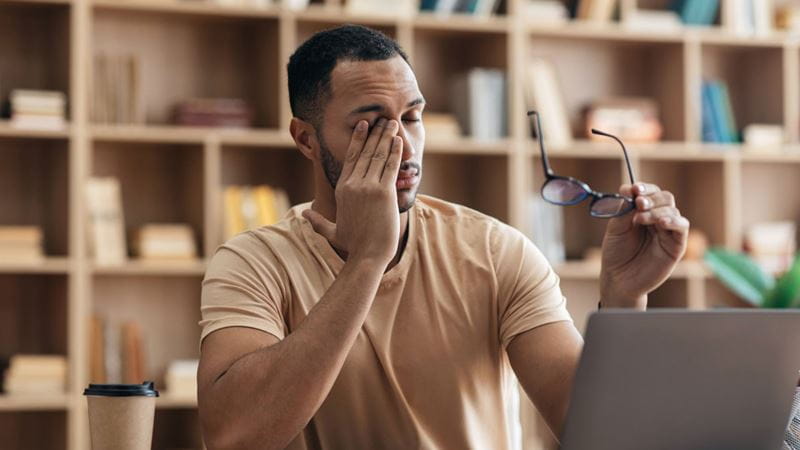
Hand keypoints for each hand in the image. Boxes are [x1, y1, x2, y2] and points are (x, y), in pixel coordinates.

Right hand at [303, 118, 403, 264]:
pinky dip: (395, 151)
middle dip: (375, 133)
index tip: (363, 126)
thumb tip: (304, 214)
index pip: (350, 158)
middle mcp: (354, 184)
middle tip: (382, 118)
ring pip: (378, 156)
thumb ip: (318, 221)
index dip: (357, 140)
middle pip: (365, 152)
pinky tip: (399, 140)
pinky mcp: (383, 192)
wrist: (367, 256)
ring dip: (386, 137)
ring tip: (392, 123)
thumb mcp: (332, 231)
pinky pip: (390, 167)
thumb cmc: (353, 245)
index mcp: (342, 189)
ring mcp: (368, 187)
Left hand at [599, 183, 689, 308]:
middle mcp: (657, 219)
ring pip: (672, 210)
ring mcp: (667, 231)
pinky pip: (681, 227)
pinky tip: (662, 222)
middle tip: (638, 203)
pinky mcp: (676, 245)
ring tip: (640, 219)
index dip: (643, 188)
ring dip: (656, 210)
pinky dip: (673, 221)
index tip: (633, 189)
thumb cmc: (616, 253)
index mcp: (642, 212)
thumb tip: (628, 191)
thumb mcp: (615, 228)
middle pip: (665, 197)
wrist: (619, 279)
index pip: (649, 192)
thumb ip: (623, 210)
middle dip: (651, 197)